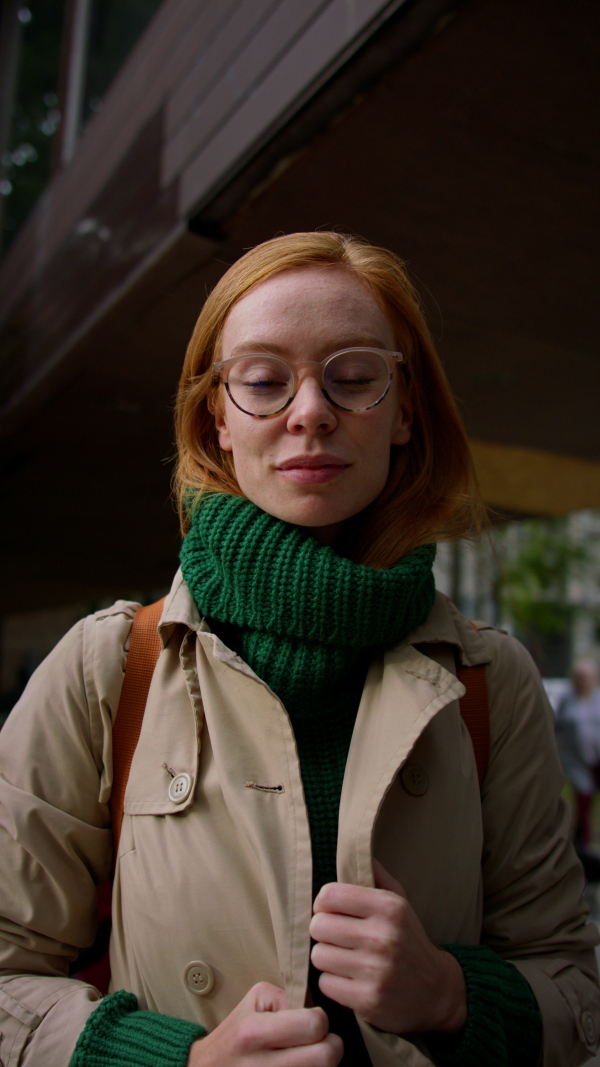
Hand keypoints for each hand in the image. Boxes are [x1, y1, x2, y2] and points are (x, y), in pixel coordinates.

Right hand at [187, 982, 342, 1065]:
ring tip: (308, 1057)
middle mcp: (262, 1066)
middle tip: (320, 1043)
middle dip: (330, 1047)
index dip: (320, 1021)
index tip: (312, 1021)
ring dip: (323, 1065)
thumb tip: (314, 1010)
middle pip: (326, 1058)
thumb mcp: (253, 1002)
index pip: (313, 1026)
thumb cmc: (235, 1035)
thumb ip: (286, 998)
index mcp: (254, 1033)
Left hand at [309, 859, 465, 1035]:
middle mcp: (382, 936)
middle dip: (324, 932)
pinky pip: (325, 984)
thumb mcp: (400, 903)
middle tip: (337, 938)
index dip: (323, 904)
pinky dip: (333, 982)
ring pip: (318, 955)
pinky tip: (350, 980)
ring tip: (344, 959)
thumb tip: (352, 848)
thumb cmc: (409, 941)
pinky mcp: (368, 1000)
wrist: (438, 992)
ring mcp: (375, 970)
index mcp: (388, 907)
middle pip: (318, 926)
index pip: (329, 895)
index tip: (332, 912)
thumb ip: (376, 875)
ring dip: (327, 958)